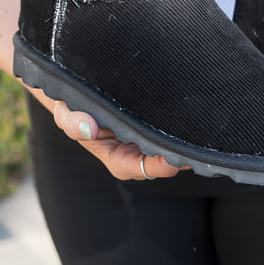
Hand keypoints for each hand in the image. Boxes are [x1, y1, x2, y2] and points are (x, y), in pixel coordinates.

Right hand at [52, 101, 185, 180]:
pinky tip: (191, 113)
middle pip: (169, 161)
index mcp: (120, 161)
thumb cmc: (72, 110)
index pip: (149, 168)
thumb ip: (72, 122)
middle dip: (182, 150)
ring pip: (174, 147)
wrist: (79, 96)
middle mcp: (138, 157)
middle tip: (198, 132)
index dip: (166, 162)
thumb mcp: (65, 114)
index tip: (177, 149)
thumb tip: (88, 127)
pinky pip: (173, 133)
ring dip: (185, 137)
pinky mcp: (155, 131)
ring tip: (197, 120)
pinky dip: (181, 126)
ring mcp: (149, 144)